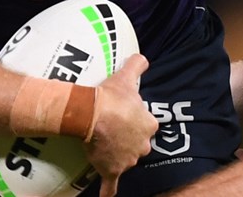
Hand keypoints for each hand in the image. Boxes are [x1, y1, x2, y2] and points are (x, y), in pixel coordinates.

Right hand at [84, 55, 155, 196]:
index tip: (124, 115)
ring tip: (103, 147)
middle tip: (112, 130)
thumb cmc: (112, 97)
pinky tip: (108, 196)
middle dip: (128, 139)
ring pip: (126, 160)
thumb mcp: (126, 77)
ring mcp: (128, 160)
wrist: (93, 115)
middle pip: (137, 144)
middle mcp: (142, 145)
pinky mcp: (112, 170)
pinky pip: (111, 185)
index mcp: (149, 125)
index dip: (135, 120)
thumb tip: (143, 58)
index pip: (147, 125)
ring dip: (117, 156)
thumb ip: (137, 65)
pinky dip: (109, 191)